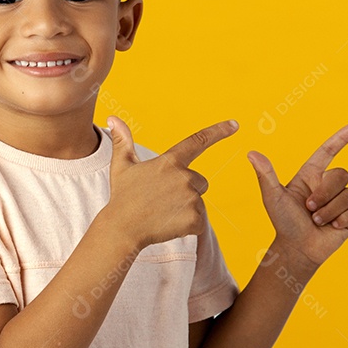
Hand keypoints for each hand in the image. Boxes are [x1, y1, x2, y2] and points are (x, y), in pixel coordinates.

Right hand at [105, 115, 238, 248]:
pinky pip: (199, 223)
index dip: (218, 132)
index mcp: (170, 161)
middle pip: (200, 182)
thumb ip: (123, 141)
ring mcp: (191, 198)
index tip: (235, 124)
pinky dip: (187, 227)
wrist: (122, 229)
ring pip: (199, 202)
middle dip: (187, 190)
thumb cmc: (122, 197)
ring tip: (163, 214)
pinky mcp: (195, 219)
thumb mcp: (122, 166)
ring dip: (186, 209)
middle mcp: (185, 177)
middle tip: (163, 200)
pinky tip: (169, 226)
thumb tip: (112, 118)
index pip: (198, 141)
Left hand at [247, 123, 347, 270]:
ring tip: (317, 221)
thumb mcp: (273, 197)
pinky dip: (345, 218)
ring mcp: (342, 200)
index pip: (328, 151)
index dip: (341, 138)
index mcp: (311, 175)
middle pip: (341, 175)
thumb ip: (266, 175)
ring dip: (330, 211)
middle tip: (309, 209)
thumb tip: (251, 153)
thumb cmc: (284, 223)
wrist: (297, 249)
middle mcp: (328, 185)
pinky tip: (333, 227)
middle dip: (324, 194)